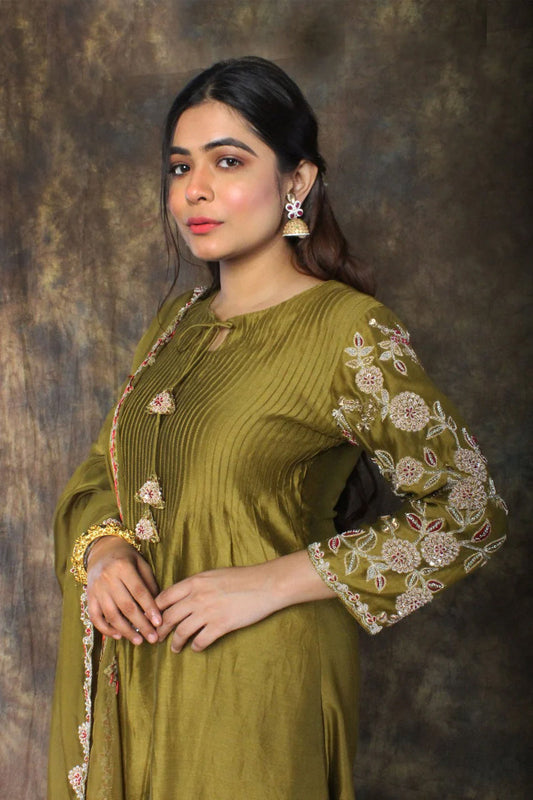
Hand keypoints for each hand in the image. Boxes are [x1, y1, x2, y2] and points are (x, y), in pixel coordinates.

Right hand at [86, 536, 161, 644]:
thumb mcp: (141, 563)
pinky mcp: (89, 597)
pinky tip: (119, 636)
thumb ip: (149, 583)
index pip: (139, 591)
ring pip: (111, 614)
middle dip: (141, 624)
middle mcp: (108, 578)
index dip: (150, 608)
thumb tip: (158, 607)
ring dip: (126, 631)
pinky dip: (106, 629)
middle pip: (126, 606)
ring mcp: (96, 589)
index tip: (159, 623)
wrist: (102, 551)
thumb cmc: (127, 558)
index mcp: (123, 567)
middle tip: (153, 638)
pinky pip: (96, 617)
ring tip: (139, 641)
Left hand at [155, 551, 335, 652]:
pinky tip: (196, 648)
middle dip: (160, 629)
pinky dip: (196, 647)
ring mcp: (208, 612)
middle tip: (157, 637)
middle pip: (169, 617)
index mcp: (194, 582)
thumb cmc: (242, 577)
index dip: (155, 610)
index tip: (153, 618)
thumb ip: (197, 585)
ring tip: (174, 648)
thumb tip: (183, 596)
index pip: (164, 597)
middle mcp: (197, 597)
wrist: (265, 584)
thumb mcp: (214, 574)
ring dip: (176, 643)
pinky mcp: (221, 626)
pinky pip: (200, 641)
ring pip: (181, 632)